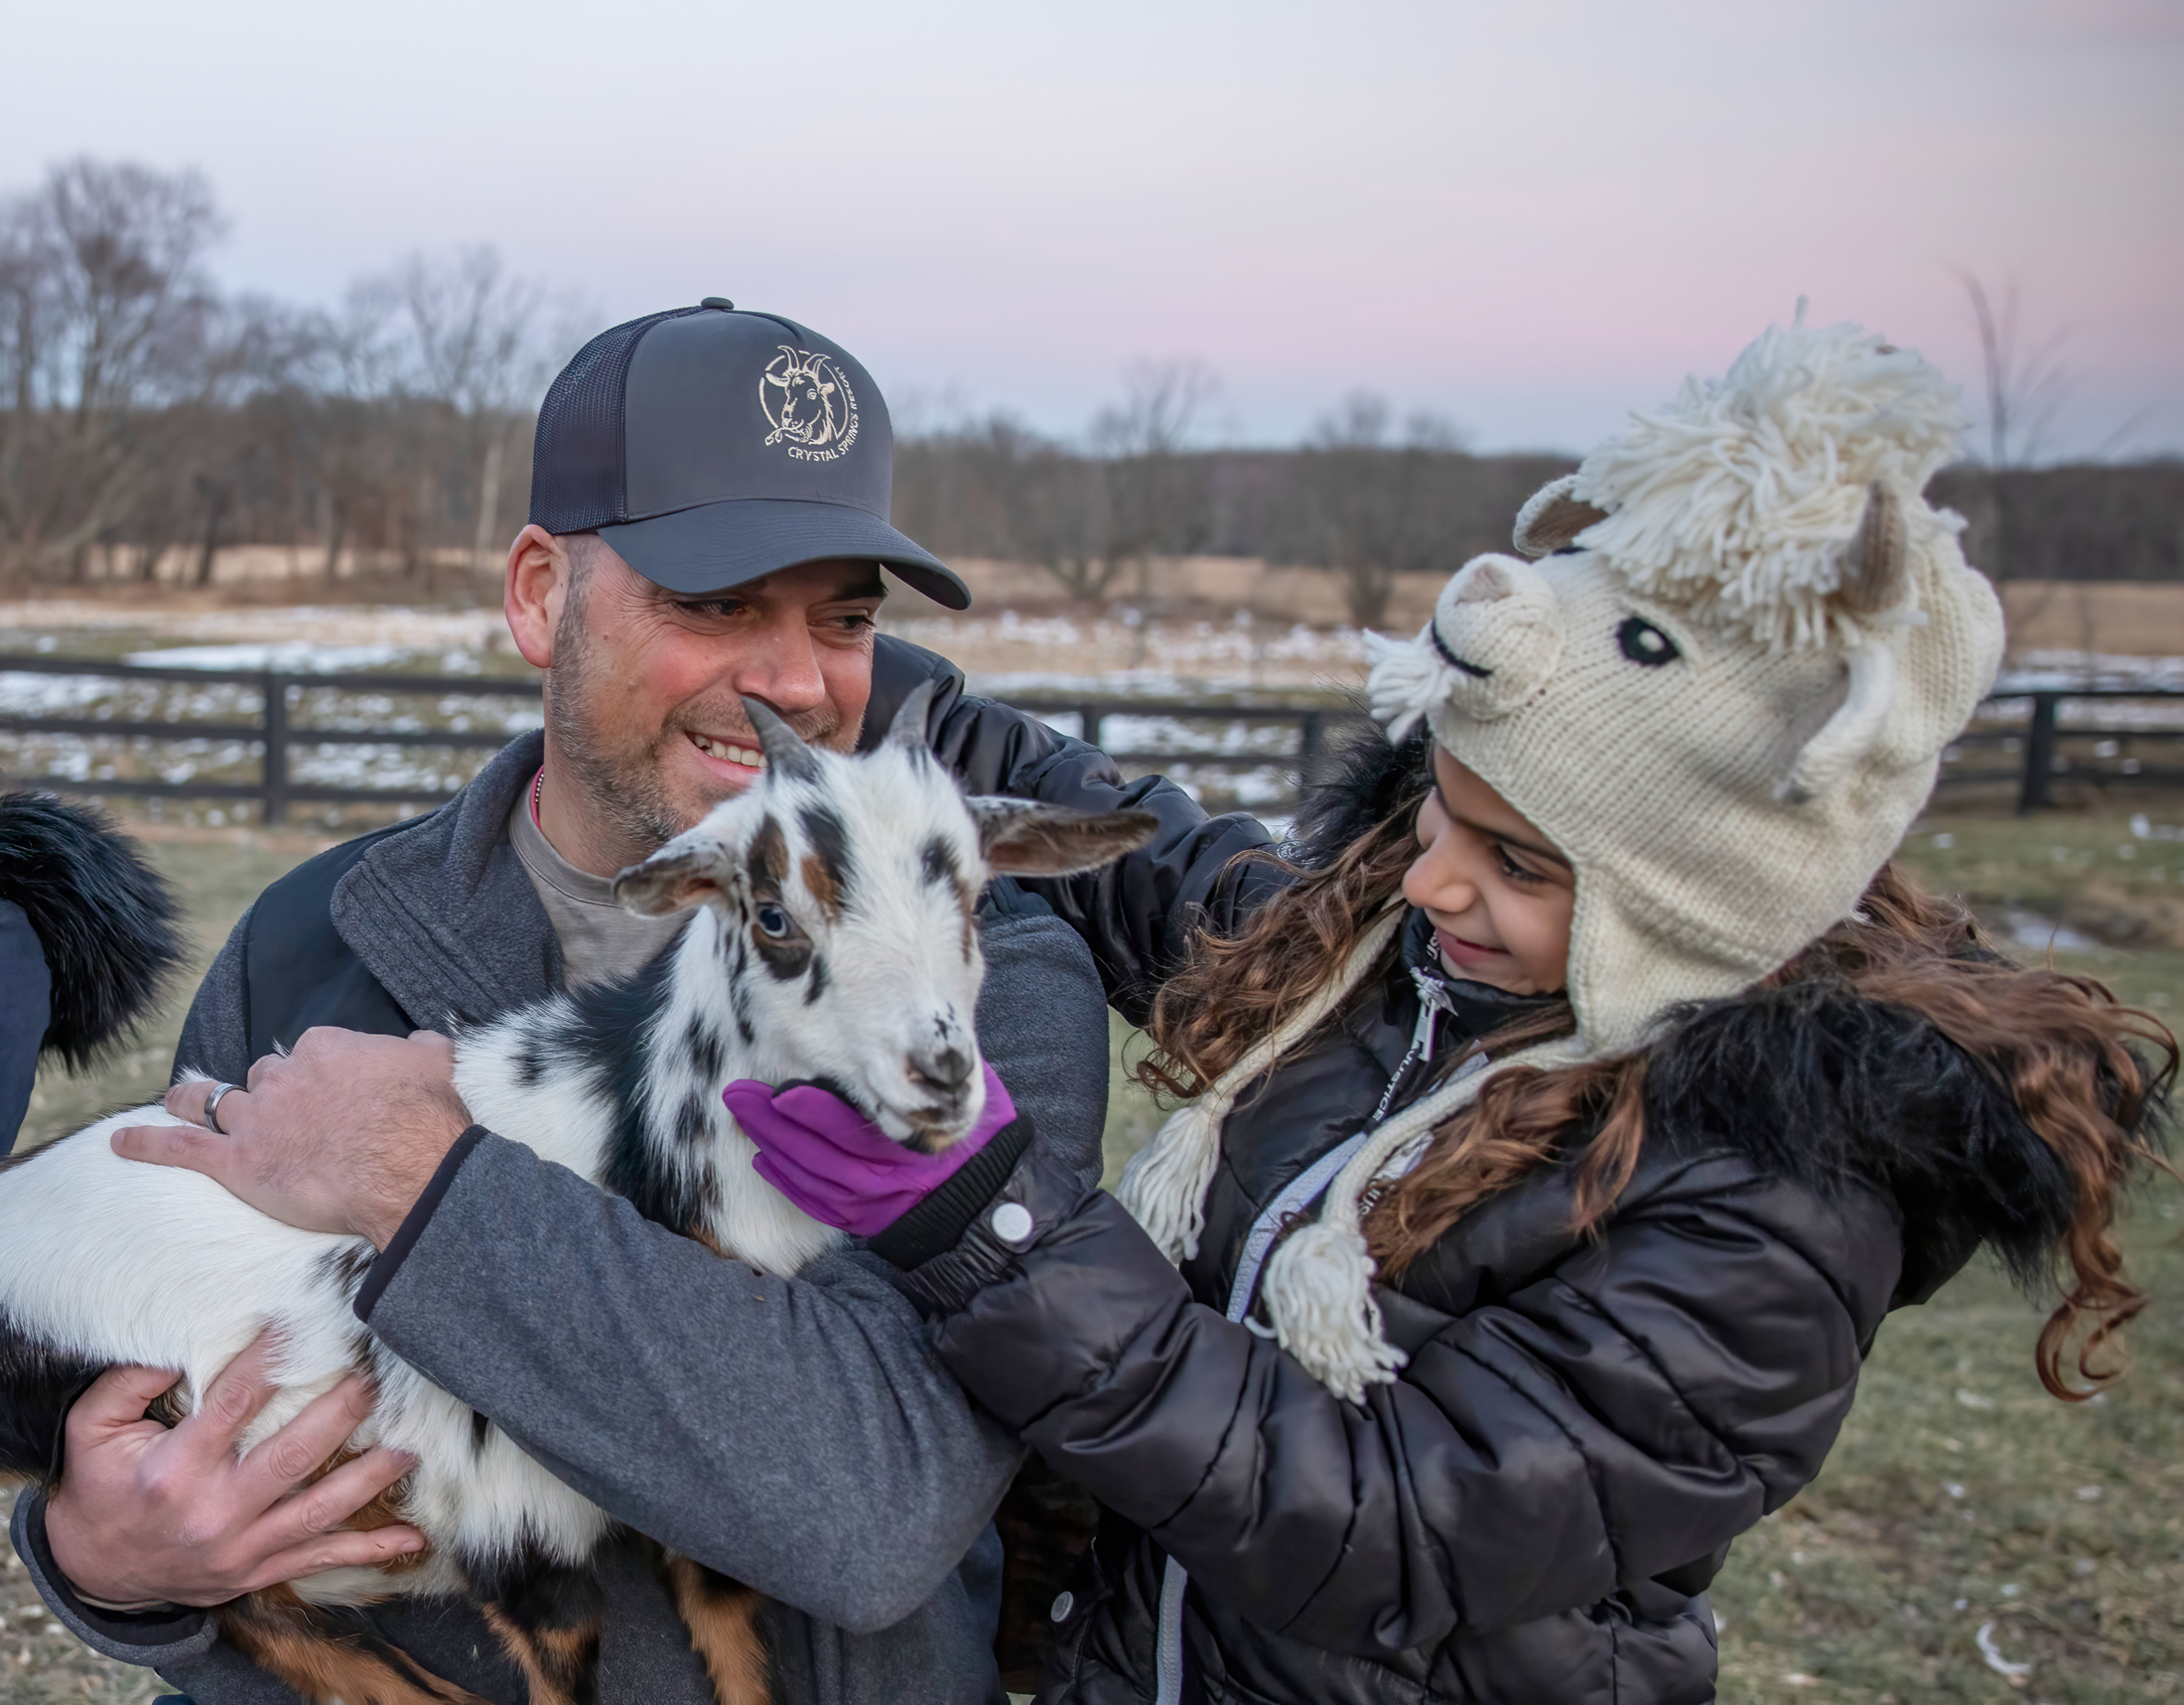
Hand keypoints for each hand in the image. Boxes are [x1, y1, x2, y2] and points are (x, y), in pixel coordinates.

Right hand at [44, 1331, 423, 1608]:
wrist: (95, 1571)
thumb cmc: (100, 1487)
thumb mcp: (92, 1430)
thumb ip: (128, 1383)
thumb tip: (177, 1347)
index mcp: (176, 1470)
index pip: (236, 1404)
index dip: (272, 1361)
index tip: (306, 1324)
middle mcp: (214, 1511)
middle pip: (294, 1455)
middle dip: (343, 1413)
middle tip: (379, 1378)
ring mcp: (240, 1548)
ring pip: (319, 1511)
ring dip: (371, 1478)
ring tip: (411, 1446)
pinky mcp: (257, 1572)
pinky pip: (319, 1560)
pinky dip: (368, 1551)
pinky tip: (411, 1536)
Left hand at [113, 1029, 470, 1246]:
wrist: (409, 1167)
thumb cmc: (425, 1117)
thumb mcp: (435, 1064)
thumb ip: (422, 1046)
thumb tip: (422, 1040)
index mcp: (325, 1048)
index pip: (306, 1053)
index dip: (313, 1074)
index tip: (325, 1090)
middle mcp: (283, 1077)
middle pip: (262, 1077)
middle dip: (266, 1092)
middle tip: (279, 1114)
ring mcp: (257, 1119)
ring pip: (213, 1102)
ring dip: (193, 1101)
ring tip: (177, 1100)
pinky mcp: (238, 1163)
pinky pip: (181, 1148)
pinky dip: (146, 1144)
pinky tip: (119, 1143)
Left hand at [726, 1062, 1017, 1235]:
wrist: (997, 1208)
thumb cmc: (987, 1142)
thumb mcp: (973, 1095)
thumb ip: (933, 1071)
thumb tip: (903, 1038)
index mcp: (905, 1139)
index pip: (844, 1123)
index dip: (805, 1108)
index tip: (778, 1089)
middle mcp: (881, 1175)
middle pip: (813, 1147)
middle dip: (770, 1121)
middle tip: (738, 1094)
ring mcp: (870, 1202)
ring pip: (807, 1174)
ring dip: (770, 1144)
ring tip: (743, 1115)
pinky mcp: (864, 1220)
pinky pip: (816, 1202)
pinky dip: (788, 1181)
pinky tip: (766, 1159)